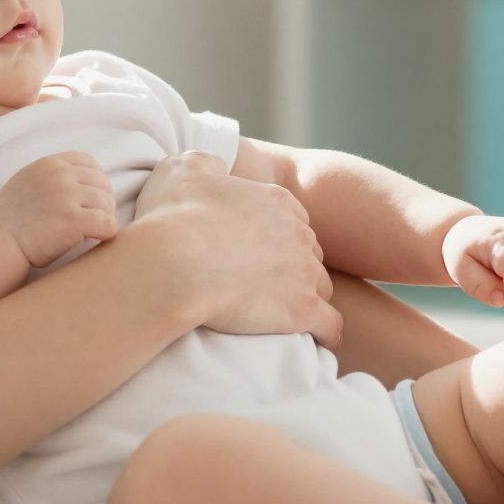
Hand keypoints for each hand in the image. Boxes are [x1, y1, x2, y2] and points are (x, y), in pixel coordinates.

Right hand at [0, 152, 120, 267]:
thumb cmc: (9, 217)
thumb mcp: (27, 180)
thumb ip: (50, 175)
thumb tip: (78, 181)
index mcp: (50, 164)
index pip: (88, 162)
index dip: (94, 180)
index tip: (88, 198)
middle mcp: (60, 175)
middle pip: (102, 182)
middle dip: (101, 200)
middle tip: (93, 218)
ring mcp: (67, 196)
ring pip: (107, 203)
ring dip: (104, 217)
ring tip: (93, 229)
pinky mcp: (73, 220)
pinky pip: (108, 223)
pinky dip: (107, 232)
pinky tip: (98, 238)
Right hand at [131, 151, 342, 347]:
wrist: (172, 263)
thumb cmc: (172, 216)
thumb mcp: (183, 169)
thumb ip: (207, 164)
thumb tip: (216, 169)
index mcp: (275, 201)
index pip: (292, 218)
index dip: (276, 236)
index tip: (256, 252)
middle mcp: (298, 233)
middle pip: (309, 253)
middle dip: (293, 267)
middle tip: (263, 285)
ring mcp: (304, 272)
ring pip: (322, 287)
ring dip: (307, 299)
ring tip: (281, 315)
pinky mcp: (302, 310)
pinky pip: (331, 325)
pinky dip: (326, 332)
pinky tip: (314, 339)